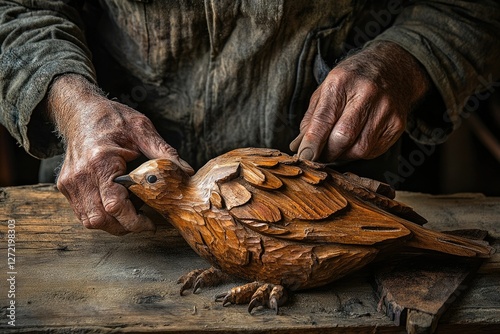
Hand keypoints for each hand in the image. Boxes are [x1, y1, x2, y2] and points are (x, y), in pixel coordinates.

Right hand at [47, 74, 193, 234]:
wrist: (80, 111)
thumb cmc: (111, 118)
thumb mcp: (142, 129)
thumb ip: (164, 152)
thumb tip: (186, 170)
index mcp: (101, 161)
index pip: (115, 205)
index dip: (134, 221)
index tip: (150, 223)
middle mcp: (81, 175)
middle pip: (101, 218)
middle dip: (125, 226)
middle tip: (144, 221)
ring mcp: (70, 182)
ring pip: (90, 220)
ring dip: (112, 224)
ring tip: (130, 215)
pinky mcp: (66, 186)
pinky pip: (82, 213)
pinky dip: (100, 216)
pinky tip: (116, 207)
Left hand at [290, 41, 429, 161]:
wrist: (393, 67)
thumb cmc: (352, 80)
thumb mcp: (326, 88)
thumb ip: (312, 117)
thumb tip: (301, 146)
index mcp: (341, 82)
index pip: (323, 119)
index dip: (312, 143)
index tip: (304, 157)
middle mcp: (366, 93)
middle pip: (343, 137)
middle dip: (327, 153)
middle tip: (319, 156)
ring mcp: (385, 108)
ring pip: (360, 148)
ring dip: (343, 156)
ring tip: (336, 150)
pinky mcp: (397, 123)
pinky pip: (374, 150)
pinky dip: (360, 153)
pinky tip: (355, 144)